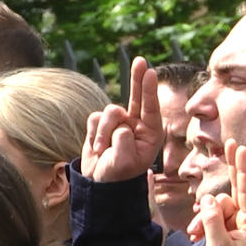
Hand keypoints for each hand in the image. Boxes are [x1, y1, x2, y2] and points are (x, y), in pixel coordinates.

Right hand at [81, 57, 162, 181]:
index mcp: (150, 134)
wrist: (98, 184)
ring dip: (103, 132)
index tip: (150, 73)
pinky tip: (97, 147)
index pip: (151, 109)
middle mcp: (136, 125)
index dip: (149, 90)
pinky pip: (95, 117)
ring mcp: (119, 122)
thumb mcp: (124, 164)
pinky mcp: (102, 123)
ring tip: (101, 150)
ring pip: (110, 112)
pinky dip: (94, 132)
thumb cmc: (116, 176)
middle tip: (140, 61)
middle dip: (137, 79)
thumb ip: (123, 143)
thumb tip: (121, 125)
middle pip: (137, 96)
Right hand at [197, 140, 245, 245]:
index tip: (241, 148)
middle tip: (230, 142)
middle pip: (234, 192)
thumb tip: (208, 200)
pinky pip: (214, 219)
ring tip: (193, 234)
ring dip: (203, 218)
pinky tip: (194, 236)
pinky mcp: (228, 233)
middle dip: (226, 176)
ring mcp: (238, 227)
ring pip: (217, 208)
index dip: (242, 168)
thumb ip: (213, 220)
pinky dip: (203, 224)